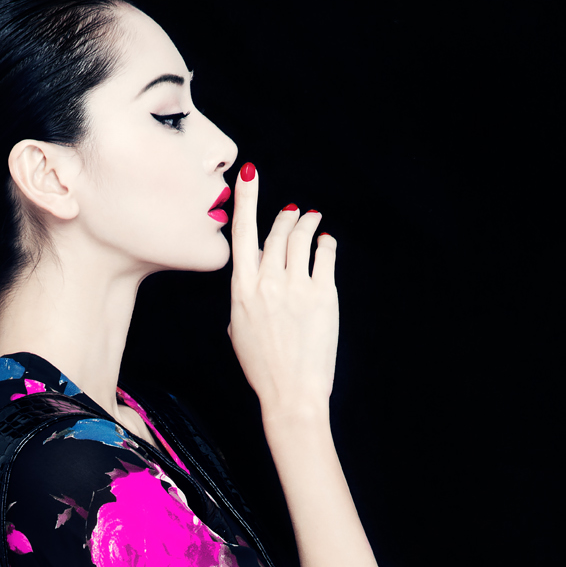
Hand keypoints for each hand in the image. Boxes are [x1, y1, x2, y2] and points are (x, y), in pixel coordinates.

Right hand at [226, 164, 338, 421]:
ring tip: (312, 220)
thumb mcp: (239, 330)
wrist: (291, 393)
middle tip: (293, 214)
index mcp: (241, 290)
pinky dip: (326, 245)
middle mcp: (267, 282)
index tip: (249, 173)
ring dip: (307, 224)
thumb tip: (255, 279)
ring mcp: (296, 286)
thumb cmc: (262, 367)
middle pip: (276, 232)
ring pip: (301, 237)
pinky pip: (326, 255)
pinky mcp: (323, 294)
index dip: (247, 200)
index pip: (242, 234)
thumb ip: (245, 298)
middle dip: (285, 218)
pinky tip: (326, 244)